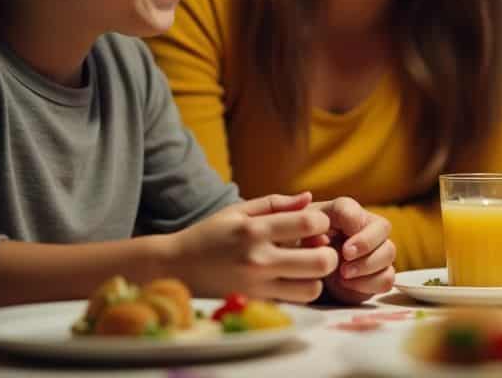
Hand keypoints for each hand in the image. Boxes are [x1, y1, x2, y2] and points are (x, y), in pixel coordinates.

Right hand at [168, 192, 337, 302]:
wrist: (174, 268)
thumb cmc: (209, 235)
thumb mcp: (238, 211)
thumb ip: (276, 203)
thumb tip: (309, 197)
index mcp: (255, 230)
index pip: (310, 224)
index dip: (322, 222)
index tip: (314, 225)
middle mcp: (258, 259)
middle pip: (321, 261)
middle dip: (328, 254)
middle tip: (318, 250)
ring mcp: (257, 286)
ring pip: (312, 289)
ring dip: (315, 278)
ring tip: (304, 269)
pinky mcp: (254, 305)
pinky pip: (292, 303)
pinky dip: (297, 293)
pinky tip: (290, 281)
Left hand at [311, 197, 395, 303]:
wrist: (306, 270)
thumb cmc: (301, 244)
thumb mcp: (296, 234)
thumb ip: (305, 232)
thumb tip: (322, 240)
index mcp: (344, 211)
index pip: (353, 210)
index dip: (349, 222)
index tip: (337, 237)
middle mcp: (366, 227)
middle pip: (383, 226)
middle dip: (365, 243)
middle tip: (345, 255)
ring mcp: (376, 250)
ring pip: (389, 252)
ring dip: (367, 265)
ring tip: (343, 274)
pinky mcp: (378, 274)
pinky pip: (387, 278)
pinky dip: (369, 283)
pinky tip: (347, 284)